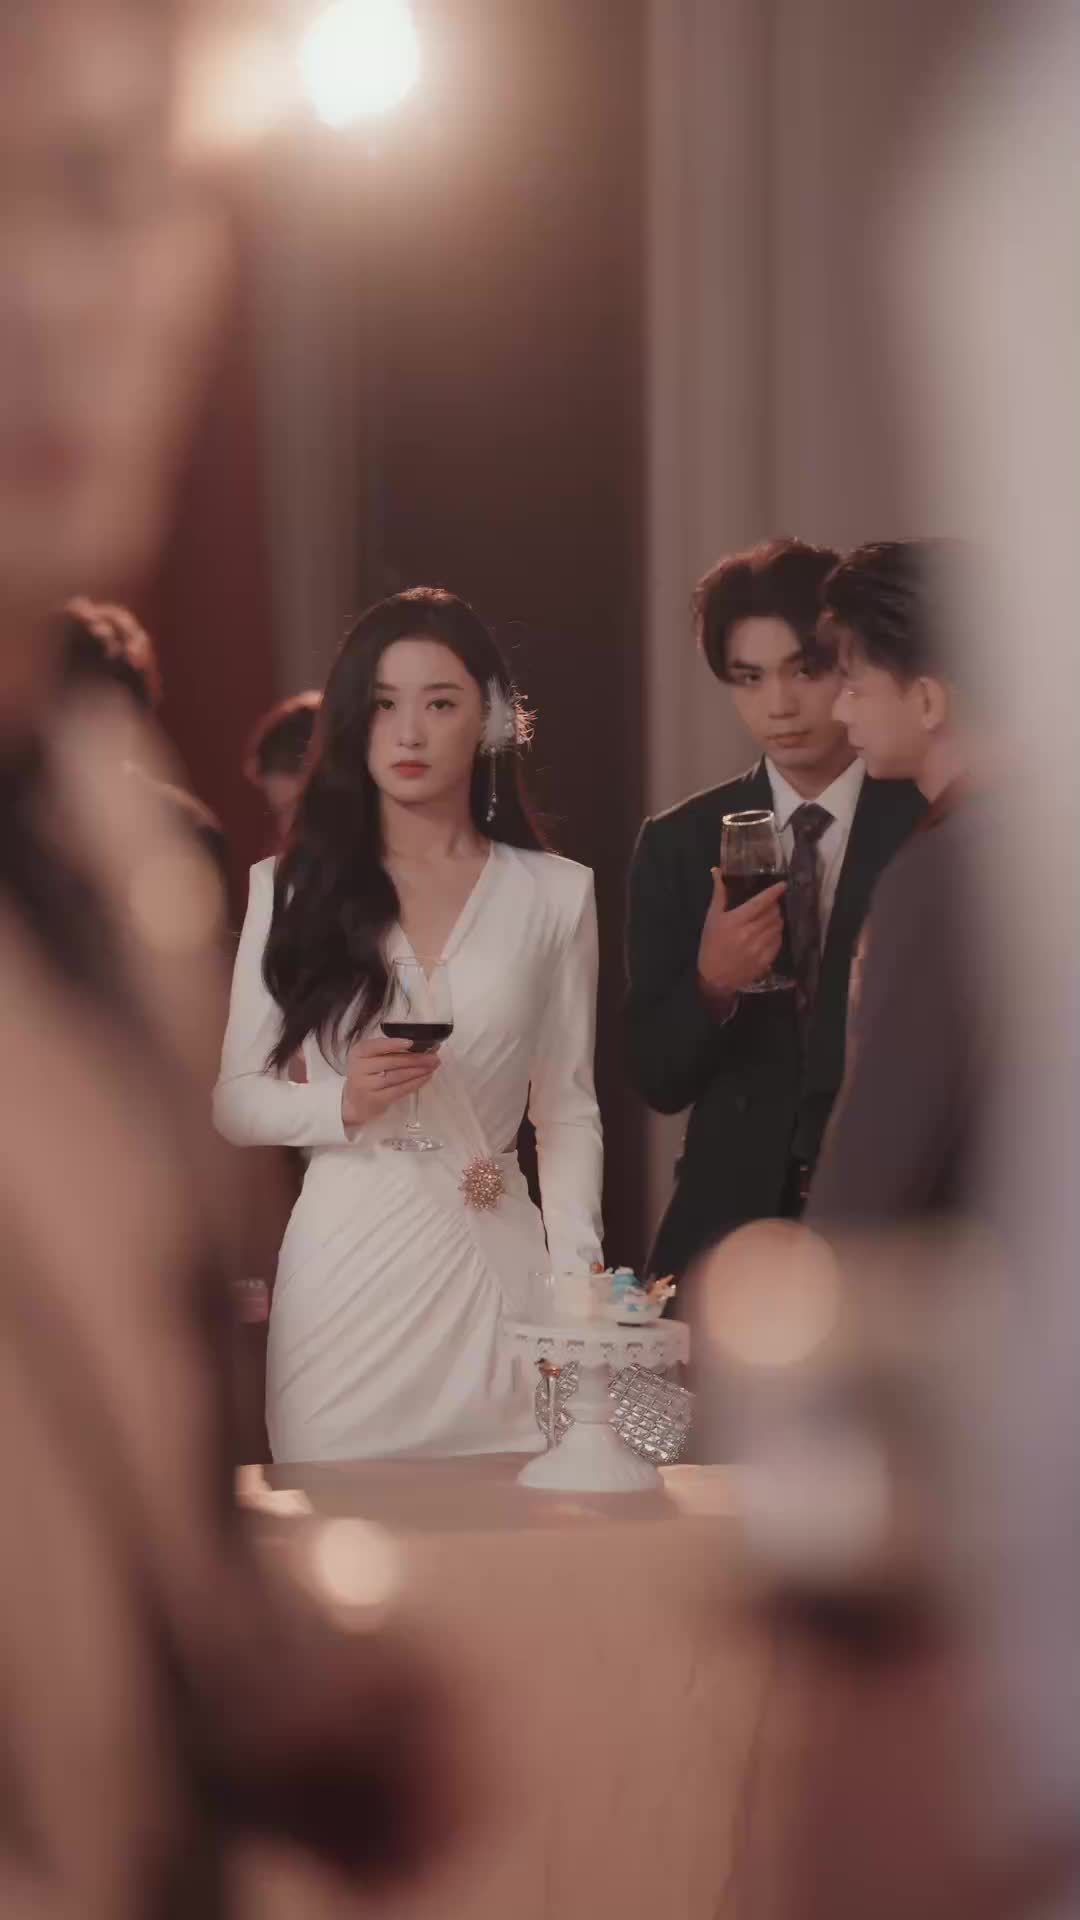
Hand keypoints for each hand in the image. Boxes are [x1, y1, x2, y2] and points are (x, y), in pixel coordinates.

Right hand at [341, 1035, 440, 1129]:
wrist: (355, 1102)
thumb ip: (392, 1051)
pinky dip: (414, 1083)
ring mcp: (366, 1085)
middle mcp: (359, 1068)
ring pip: (397, 1076)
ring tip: (432, 1066)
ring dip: (418, 1070)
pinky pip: (399, 1090)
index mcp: (359, 1052)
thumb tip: (425, 1046)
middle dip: (416, 1058)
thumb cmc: (369, 1074)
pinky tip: (426, 1077)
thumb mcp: (371, 1058)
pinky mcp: (376, 1100)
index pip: (377, 1046)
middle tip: (434, 1057)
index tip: (412, 1042)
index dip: (394, 1044)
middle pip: (392, 1061)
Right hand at [697, 870, 785, 998]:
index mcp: (735, 921)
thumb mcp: (711, 919)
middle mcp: (749, 934)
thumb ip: (718, 894)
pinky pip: (778, 941)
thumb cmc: (711, 945)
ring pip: (777, 926)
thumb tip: (716, 871)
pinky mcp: (765, 960)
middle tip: (770, 905)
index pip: (760, 902)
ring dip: (776, 920)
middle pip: (772, 913)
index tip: (783, 884)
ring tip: (769, 919)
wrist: (714, 978)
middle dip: (774, 906)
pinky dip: (776, 934)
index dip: (773, 892)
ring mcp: (758, 948)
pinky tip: (768, 934)